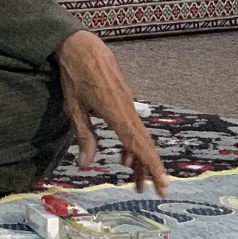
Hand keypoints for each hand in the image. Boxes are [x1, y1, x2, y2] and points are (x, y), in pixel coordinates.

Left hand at [53, 30, 169, 196]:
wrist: (82, 46)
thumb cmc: (75, 76)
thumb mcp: (74, 109)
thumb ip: (84, 137)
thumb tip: (85, 165)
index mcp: (116, 114)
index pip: (139, 146)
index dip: (152, 168)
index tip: (163, 186)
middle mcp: (127, 110)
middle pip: (144, 144)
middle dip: (149, 169)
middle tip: (152, 191)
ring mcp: (127, 104)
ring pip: (139, 136)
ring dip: (139, 158)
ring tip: (135, 181)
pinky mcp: (124, 99)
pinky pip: (132, 126)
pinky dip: (131, 143)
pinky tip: (125, 156)